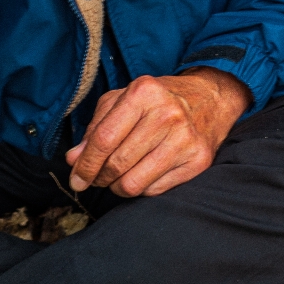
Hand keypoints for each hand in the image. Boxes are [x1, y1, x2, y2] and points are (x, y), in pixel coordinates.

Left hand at [64, 68, 249, 196]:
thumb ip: (95, 128)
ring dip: (118, 187)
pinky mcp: (198, 161)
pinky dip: (142, 188)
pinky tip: (143, 174)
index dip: (85, 164)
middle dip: (99, 178)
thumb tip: (74, 160)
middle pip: (117, 164)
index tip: (76, 179)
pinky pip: (155, 191)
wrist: (210, 99)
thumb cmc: (158, 101)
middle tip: (97, 178)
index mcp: (144, 93)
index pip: (104, 139)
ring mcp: (185, 139)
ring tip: (119, 177)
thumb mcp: (122, 101)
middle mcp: (167, 114)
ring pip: (134, 184)